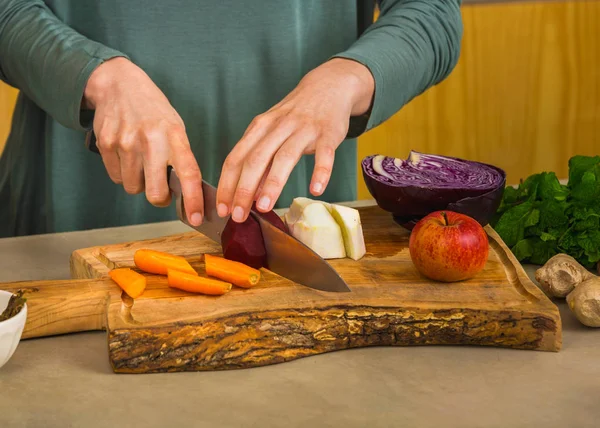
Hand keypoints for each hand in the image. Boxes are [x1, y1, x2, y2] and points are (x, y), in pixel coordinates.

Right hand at [83, 57, 203, 225]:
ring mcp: (126, 143)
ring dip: (138, 182)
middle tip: (160, 190)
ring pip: (133, 188)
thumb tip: (188, 193)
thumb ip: (180, 157)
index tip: (196, 218)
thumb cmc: (153, 111)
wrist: (119, 85)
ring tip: (140, 160)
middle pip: (155, 193)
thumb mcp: (175, 127)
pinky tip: (126, 154)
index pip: (188, 174)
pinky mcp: (106, 144)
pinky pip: (116, 178)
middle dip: (159, 198)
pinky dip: (122, 173)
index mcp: (174, 135)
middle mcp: (151, 140)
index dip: (193, 200)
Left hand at [216, 58, 374, 222]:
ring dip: (272, 183)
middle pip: (255, 159)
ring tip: (264, 208)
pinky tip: (315, 190)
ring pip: (285, 157)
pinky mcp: (327, 133)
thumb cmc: (295, 116)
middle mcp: (278, 127)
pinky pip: (324, 154)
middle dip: (243, 190)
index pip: (236, 158)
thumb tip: (250, 196)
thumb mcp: (272, 132)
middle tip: (238, 216)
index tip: (222, 208)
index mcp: (260, 127)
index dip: (227, 185)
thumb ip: (261, 162)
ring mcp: (303, 129)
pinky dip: (320, 172)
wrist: (328, 86)